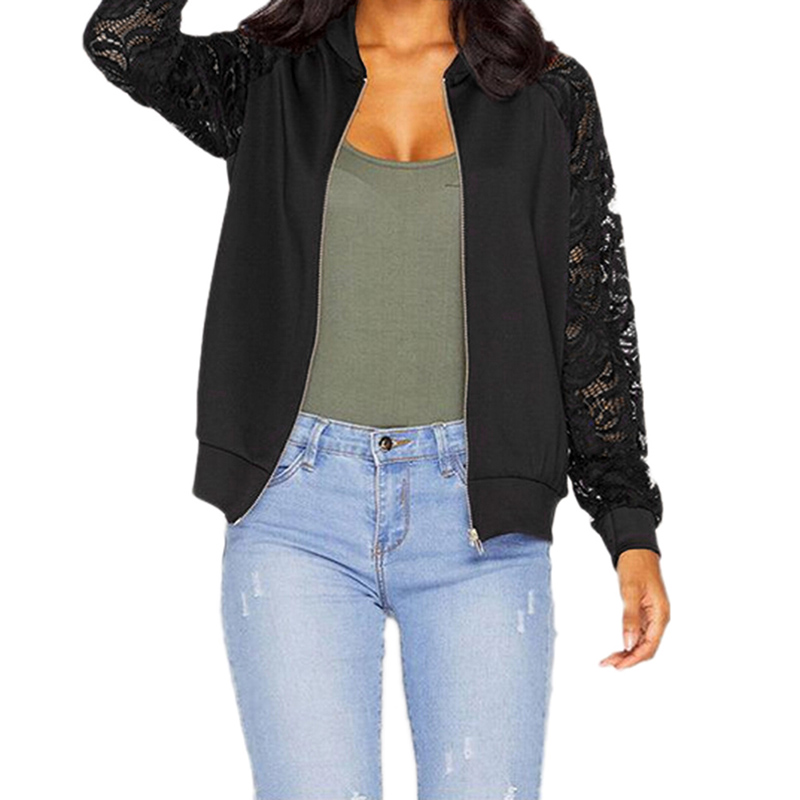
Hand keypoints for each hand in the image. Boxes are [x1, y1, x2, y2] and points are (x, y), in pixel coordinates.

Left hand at [599, 549, 669, 669]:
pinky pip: (639, 633)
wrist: (637, 550)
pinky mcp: (645, 612)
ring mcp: (653, 616)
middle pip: (646, 647)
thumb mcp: (629, 591)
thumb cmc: (636, 566)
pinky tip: (618, 647)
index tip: (617, 666)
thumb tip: (628, 643)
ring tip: (610, 659)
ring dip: (628, 652)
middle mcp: (659, 618)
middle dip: (629, 658)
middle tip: (608, 663)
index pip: (650, 646)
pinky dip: (628, 641)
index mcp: (660, 614)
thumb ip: (630, 618)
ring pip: (642, 642)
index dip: (634, 658)